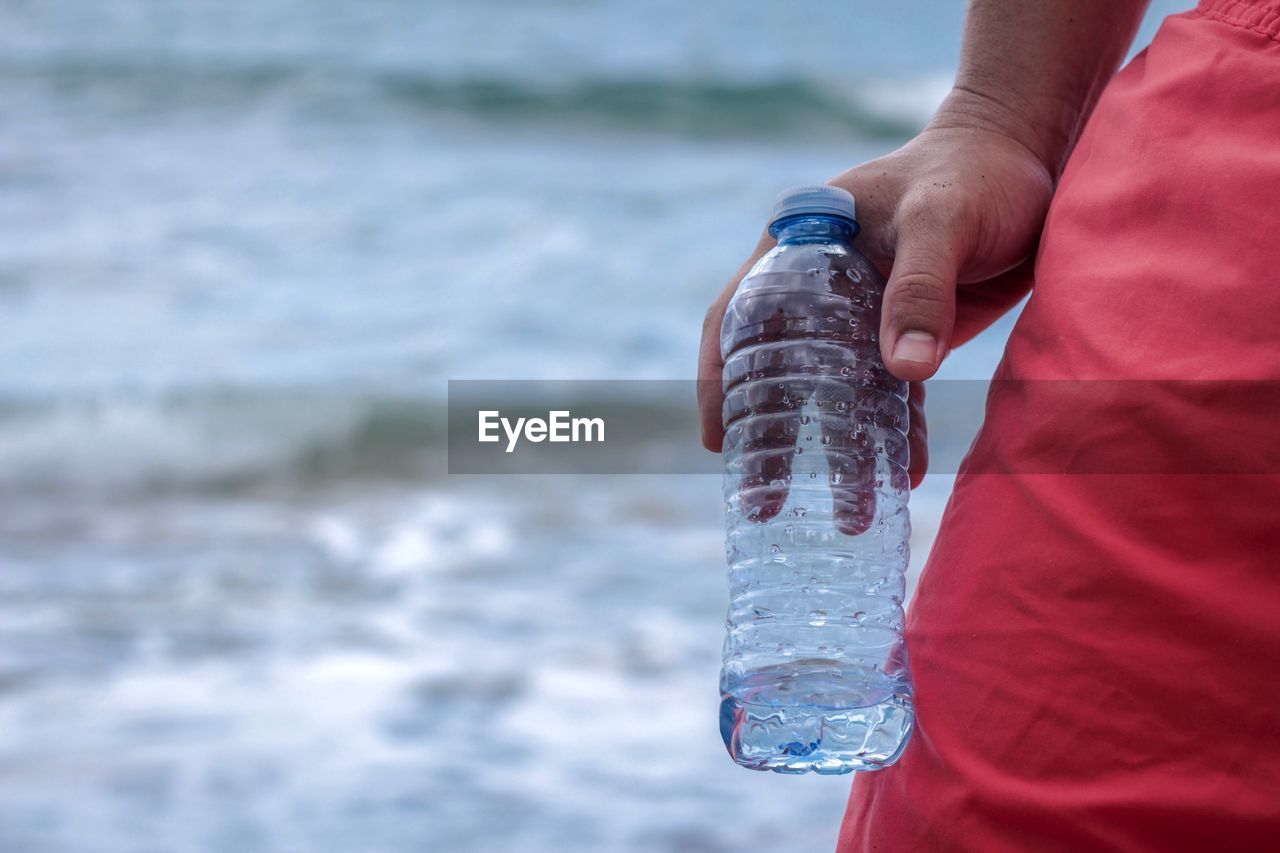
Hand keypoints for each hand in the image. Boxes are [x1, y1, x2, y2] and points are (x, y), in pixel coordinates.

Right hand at [698, 113, 1054, 485]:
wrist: (1032, 154)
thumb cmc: (978, 172)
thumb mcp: (943, 220)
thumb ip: (921, 289)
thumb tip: (905, 373)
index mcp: (800, 243)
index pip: (739, 315)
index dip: (720, 379)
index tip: (716, 439)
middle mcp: (820, 282)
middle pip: (781, 368)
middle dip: (774, 438)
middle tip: (765, 502)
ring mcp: (862, 311)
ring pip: (836, 390)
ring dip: (839, 450)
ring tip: (847, 516)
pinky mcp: (907, 331)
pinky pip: (890, 393)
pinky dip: (893, 433)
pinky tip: (901, 474)